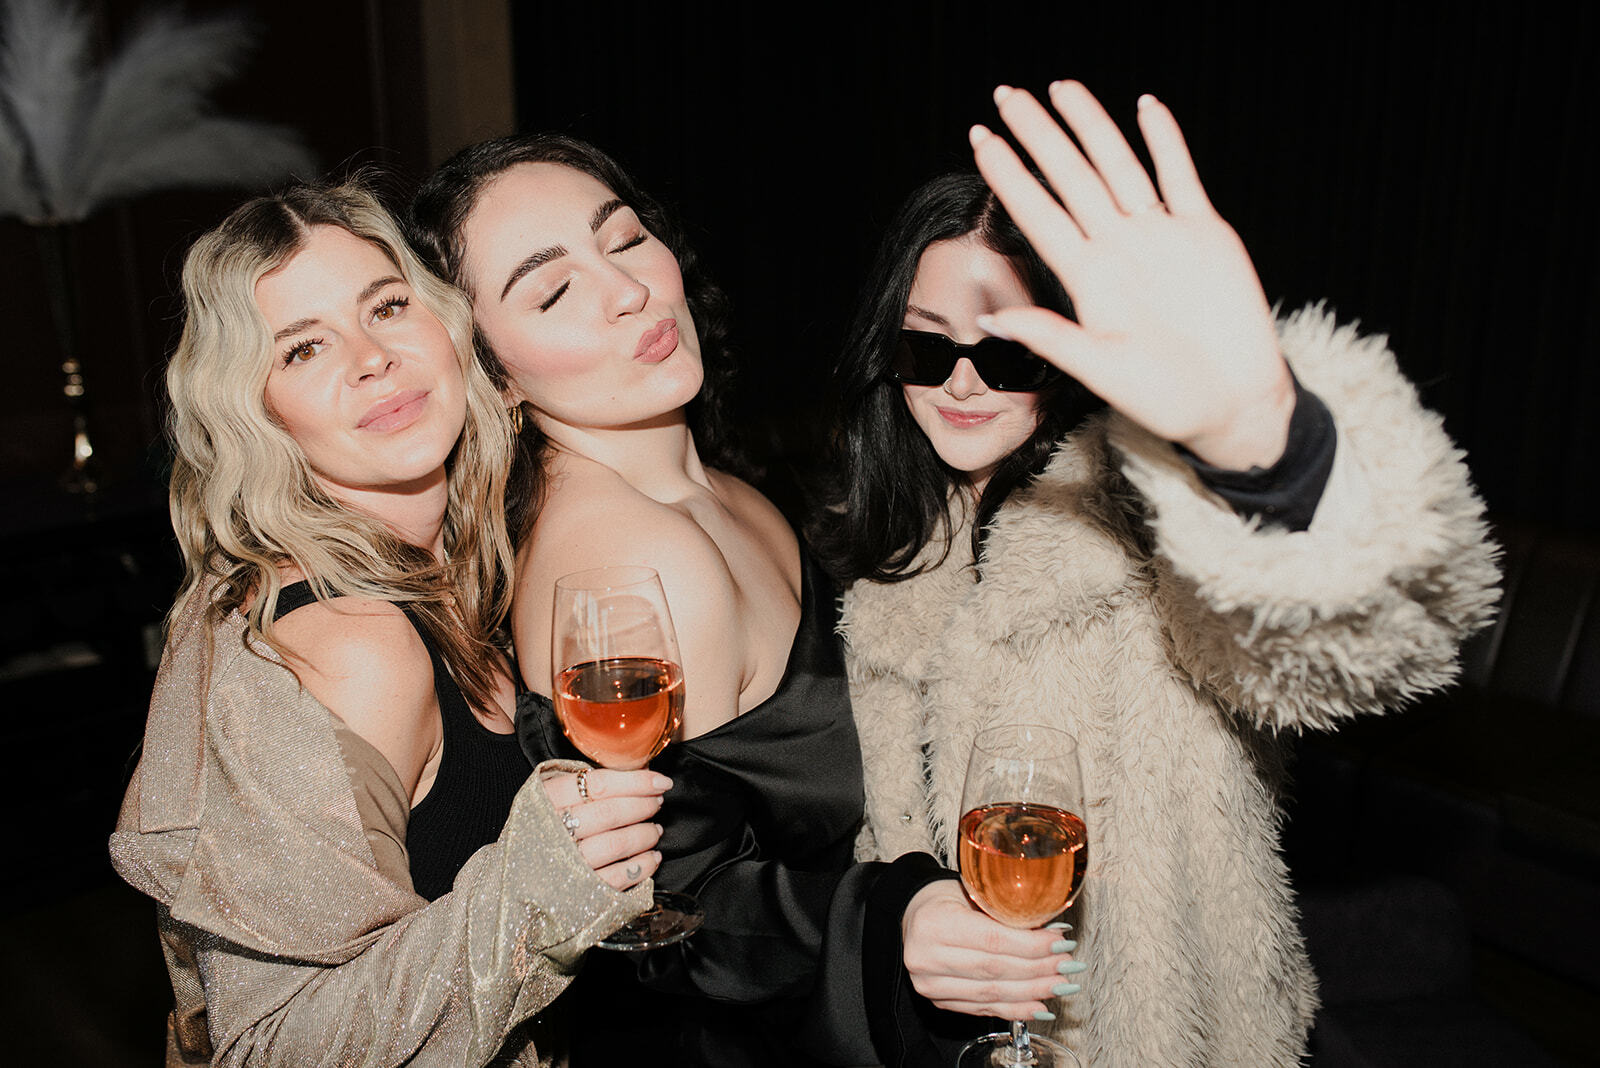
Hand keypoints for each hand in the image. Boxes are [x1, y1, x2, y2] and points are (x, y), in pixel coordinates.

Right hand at [542, 767, 669, 890]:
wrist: (510, 881)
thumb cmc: (539, 831)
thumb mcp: (549, 799)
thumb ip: (583, 786)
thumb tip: (637, 775)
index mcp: (545, 799)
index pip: (599, 784)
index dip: (636, 782)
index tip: (661, 781)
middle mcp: (552, 830)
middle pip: (609, 813)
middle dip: (643, 806)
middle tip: (657, 803)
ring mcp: (564, 864)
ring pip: (615, 845)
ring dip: (644, 835)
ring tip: (655, 830)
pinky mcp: (576, 893)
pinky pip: (617, 878)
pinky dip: (641, 866)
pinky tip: (651, 858)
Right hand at [901, 881, 1077, 1019]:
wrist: (912, 916)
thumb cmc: (944, 900)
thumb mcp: (971, 893)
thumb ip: (1005, 913)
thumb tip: (1054, 932)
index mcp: (933, 924)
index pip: (993, 940)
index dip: (1032, 945)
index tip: (1060, 942)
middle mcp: (926, 958)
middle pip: (995, 970)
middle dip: (1039, 969)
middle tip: (1067, 963)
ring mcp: (930, 984)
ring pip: (992, 993)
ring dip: (1033, 991)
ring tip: (1059, 984)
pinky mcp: (938, 1001)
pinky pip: (983, 1008)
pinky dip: (1015, 1009)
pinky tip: (1038, 1004)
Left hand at [970, 80, 1295, 470]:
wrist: (1233, 403)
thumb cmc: (1167, 397)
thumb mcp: (1101, 371)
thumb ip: (1050, 339)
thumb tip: (990, 321)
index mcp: (1089, 279)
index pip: (1039, 214)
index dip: (1008, 176)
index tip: (980, 140)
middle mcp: (1119, 249)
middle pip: (1071, 178)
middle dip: (1039, 135)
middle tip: (1007, 95)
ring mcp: (1161, 237)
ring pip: (1119, 166)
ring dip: (1092, 127)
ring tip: (1062, 88)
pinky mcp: (1205, 233)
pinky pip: (1180, 177)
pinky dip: (1165, 141)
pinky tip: (1146, 107)